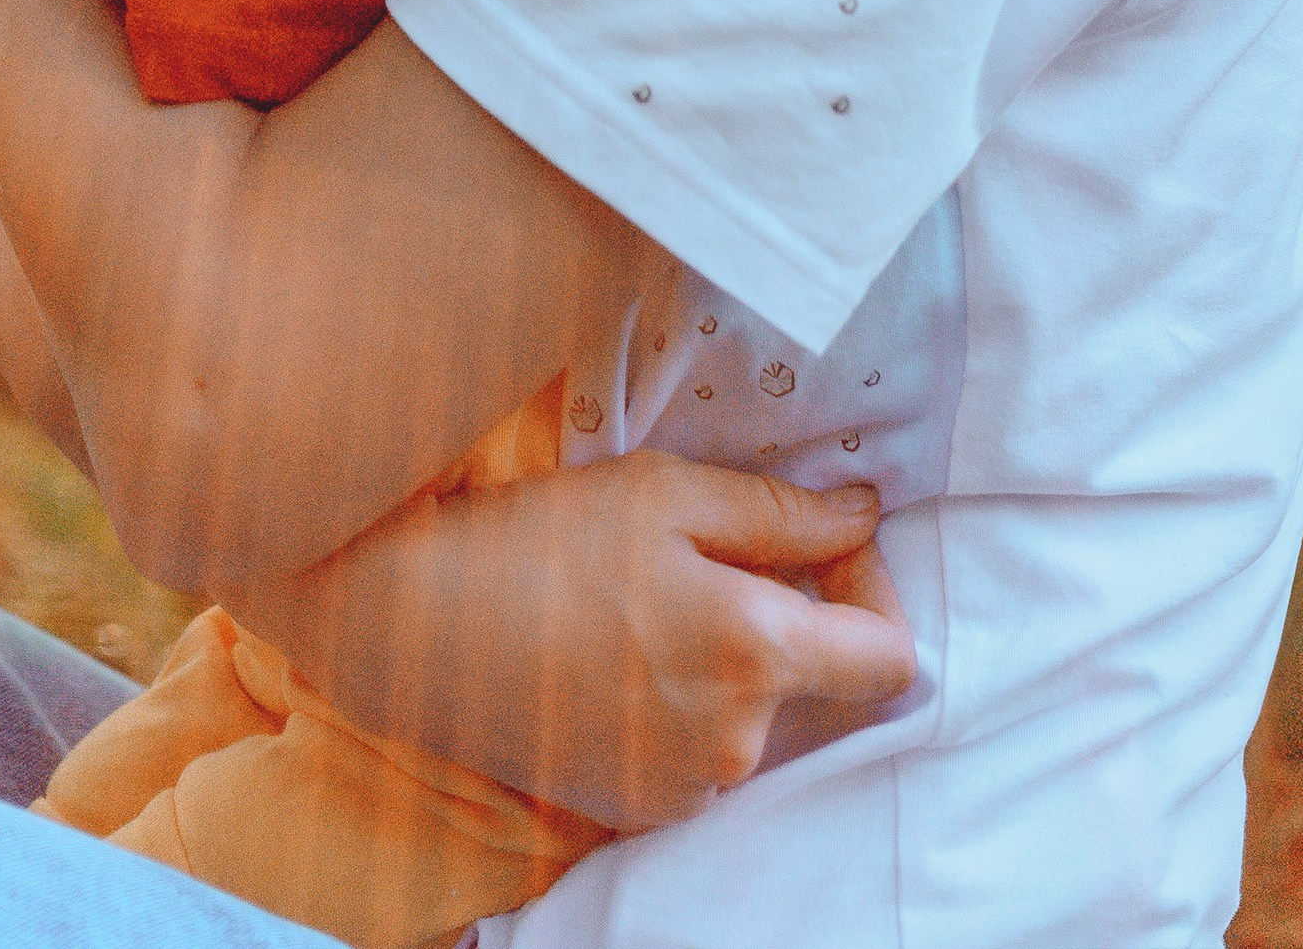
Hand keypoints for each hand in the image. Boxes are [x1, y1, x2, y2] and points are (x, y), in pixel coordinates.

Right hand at [237, 448, 916, 832]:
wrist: (412, 628)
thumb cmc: (539, 541)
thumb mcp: (665, 492)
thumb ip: (780, 512)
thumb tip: (864, 515)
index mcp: (755, 657)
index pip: (891, 657)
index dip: (872, 589)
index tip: (818, 542)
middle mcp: (734, 746)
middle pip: (821, 687)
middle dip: (793, 616)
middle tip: (715, 550)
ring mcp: (683, 791)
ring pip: (756, 718)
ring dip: (735, 661)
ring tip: (652, 596)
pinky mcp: (634, 810)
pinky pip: (700, 753)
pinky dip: (684, 702)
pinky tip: (617, 648)